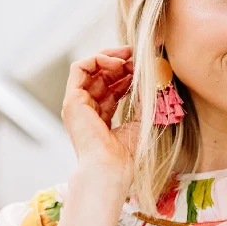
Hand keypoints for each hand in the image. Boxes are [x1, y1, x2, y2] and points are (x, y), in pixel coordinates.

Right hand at [61, 45, 138, 190]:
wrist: (110, 169)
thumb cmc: (125, 157)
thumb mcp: (140, 123)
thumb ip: (144, 103)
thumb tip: (154, 83)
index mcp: (99, 118)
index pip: (111, 89)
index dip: (126, 75)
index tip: (143, 68)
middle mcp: (85, 110)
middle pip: (101, 77)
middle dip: (120, 63)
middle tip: (139, 57)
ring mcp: (77, 104)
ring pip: (90, 69)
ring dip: (111, 58)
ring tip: (130, 56)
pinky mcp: (72, 100)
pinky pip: (80, 68)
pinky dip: (99, 60)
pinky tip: (119, 63)